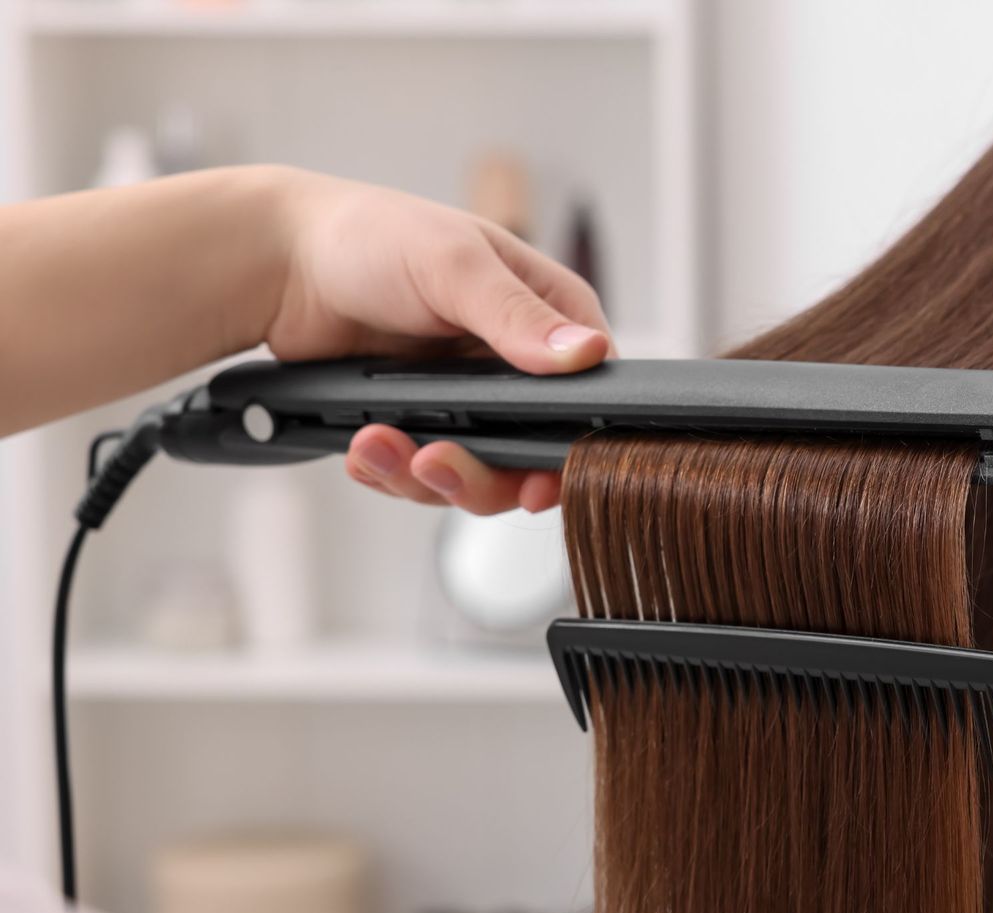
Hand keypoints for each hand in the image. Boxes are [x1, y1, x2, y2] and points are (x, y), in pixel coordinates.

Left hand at [264, 168, 612, 513]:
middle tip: (436, 463)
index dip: (573, 444)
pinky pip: (424, 477)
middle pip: (535, 453)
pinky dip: (391, 473)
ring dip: (426, 477)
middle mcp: (517, 363)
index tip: (539, 476)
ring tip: (378, 446)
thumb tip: (585, 353)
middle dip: (483, 474)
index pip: (592, 392)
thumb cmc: (369, 236)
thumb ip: (517, 315)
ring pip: (479, 474)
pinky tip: (364, 447)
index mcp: (546, 312)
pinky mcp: (424, 424)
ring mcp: (471, 399)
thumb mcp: (452, 265)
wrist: (280, 263)